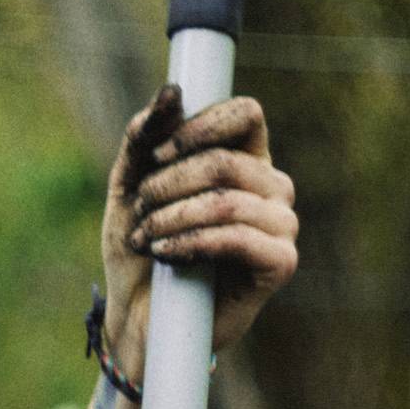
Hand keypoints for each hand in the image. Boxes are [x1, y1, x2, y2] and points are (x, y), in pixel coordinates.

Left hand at [99, 85, 298, 381]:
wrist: (139, 317)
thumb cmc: (141, 249)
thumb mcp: (129, 189)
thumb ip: (144, 140)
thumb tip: (173, 91)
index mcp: (244, 159)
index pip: (245, 113)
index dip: (199, 127)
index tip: (157, 156)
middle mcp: (271, 186)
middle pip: (225, 160)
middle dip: (167, 186)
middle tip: (141, 211)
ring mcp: (280, 224)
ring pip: (228, 200)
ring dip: (172, 219)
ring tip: (147, 240)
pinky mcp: (280, 262)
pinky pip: (239, 237)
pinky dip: (193, 243)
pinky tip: (167, 255)